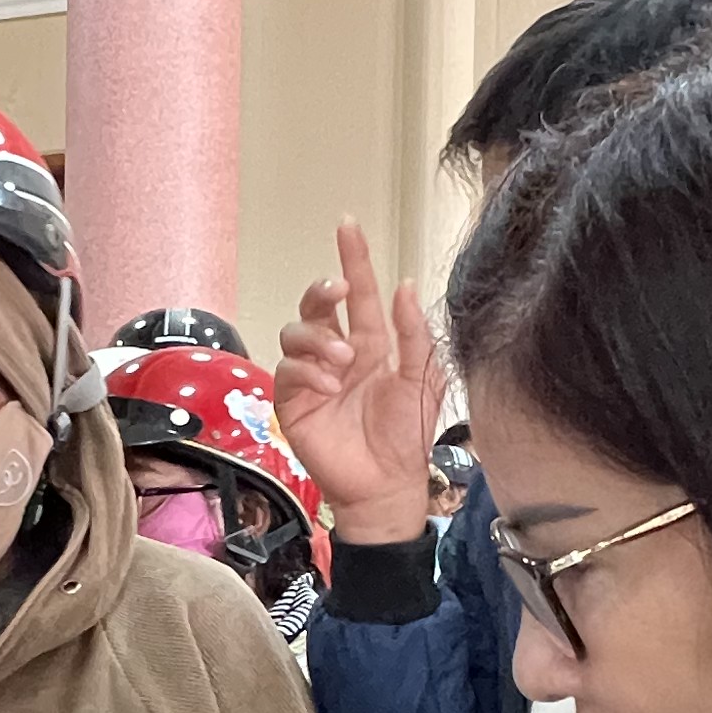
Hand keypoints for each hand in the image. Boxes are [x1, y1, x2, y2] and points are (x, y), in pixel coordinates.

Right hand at [274, 218, 443, 547]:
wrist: (388, 486)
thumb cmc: (406, 438)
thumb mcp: (423, 381)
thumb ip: (415, 334)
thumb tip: (406, 286)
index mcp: (370, 346)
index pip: (359, 295)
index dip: (353, 260)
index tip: (348, 226)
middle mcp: (337, 355)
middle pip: (317, 306)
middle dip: (322, 290)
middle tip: (338, 289)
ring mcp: (312, 378)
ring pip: (296, 332)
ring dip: (318, 338)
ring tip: (343, 362)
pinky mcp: (293, 403)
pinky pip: (288, 371)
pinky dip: (308, 371)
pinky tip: (329, 386)